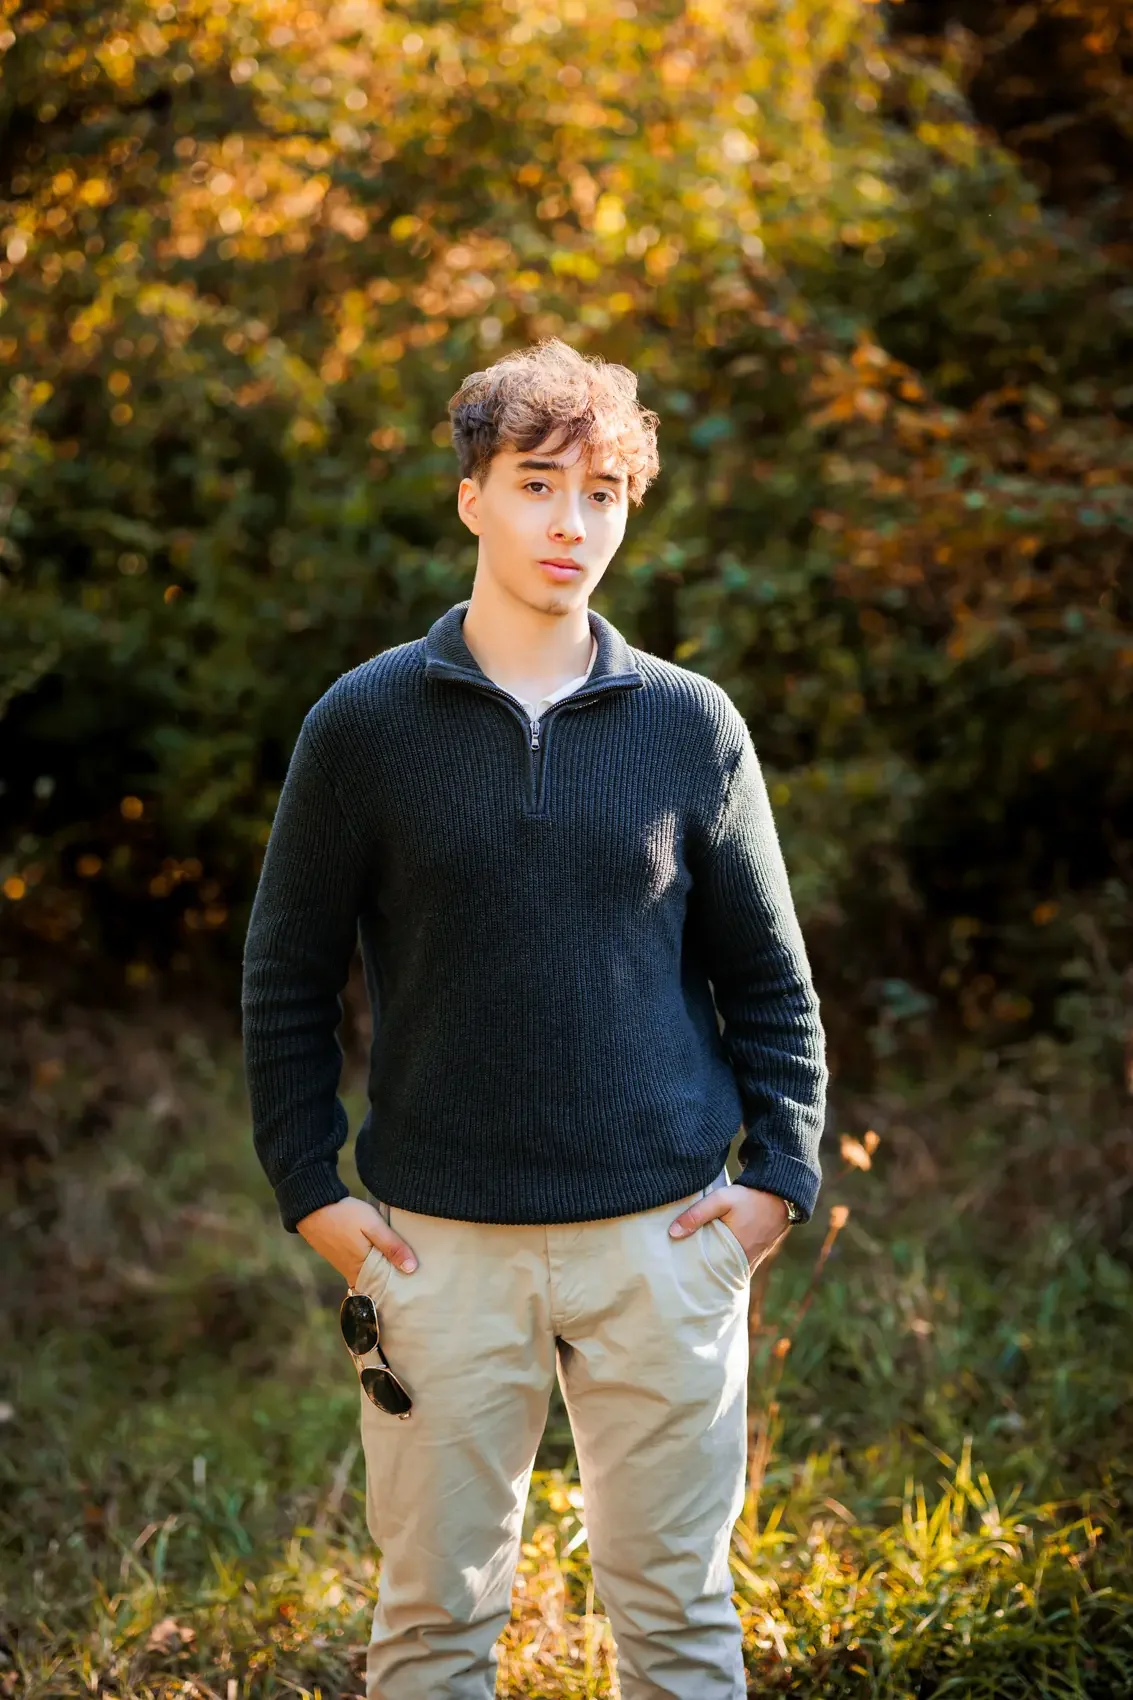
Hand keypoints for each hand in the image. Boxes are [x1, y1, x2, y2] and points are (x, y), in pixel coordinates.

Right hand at [296, 1196, 417, 1285]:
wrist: (313, 1206)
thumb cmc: (345, 1215)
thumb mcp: (372, 1225)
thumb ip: (392, 1246)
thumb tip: (411, 1269)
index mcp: (363, 1269)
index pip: (385, 1291)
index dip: (400, 1293)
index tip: (418, 1293)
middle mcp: (354, 1273)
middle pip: (378, 1287)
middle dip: (394, 1288)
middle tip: (417, 1287)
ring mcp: (346, 1268)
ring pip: (370, 1279)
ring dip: (384, 1278)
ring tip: (406, 1275)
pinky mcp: (343, 1260)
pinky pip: (362, 1272)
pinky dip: (374, 1271)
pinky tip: (386, 1264)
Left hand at [668, 1184, 791, 1270]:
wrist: (778, 1195)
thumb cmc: (749, 1198)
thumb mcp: (721, 1200)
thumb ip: (697, 1214)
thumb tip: (673, 1232)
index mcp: (734, 1255)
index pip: (708, 1275)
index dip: (692, 1277)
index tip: (676, 1276)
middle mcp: (744, 1264)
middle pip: (716, 1276)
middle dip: (699, 1276)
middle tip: (678, 1275)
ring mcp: (750, 1262)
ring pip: (725, 1272)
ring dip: (711, 1270)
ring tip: (690, 1268)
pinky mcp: (754, 1257)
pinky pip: (734, 1267)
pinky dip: (723, 1265)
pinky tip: (709, 1261)